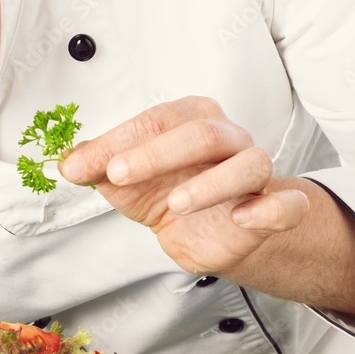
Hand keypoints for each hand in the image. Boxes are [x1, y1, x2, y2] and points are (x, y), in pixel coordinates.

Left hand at [58, 97, 309, 275]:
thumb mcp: (125, 181)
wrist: (205, 233)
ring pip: (249, 164)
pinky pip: (286, 203)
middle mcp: (227, 138)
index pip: (156, 120)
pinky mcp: (274, 207)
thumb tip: (67, 162)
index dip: (118, 141)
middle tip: (119, 173)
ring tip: (176, 203)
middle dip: (156, 153)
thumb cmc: (166, 193)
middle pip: (202, 133)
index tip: (82, 165)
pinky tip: (244, 218)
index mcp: (190, 120)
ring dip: (212, 183)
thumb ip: (98, 167)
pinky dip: (270, 208)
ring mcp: (254, 171)